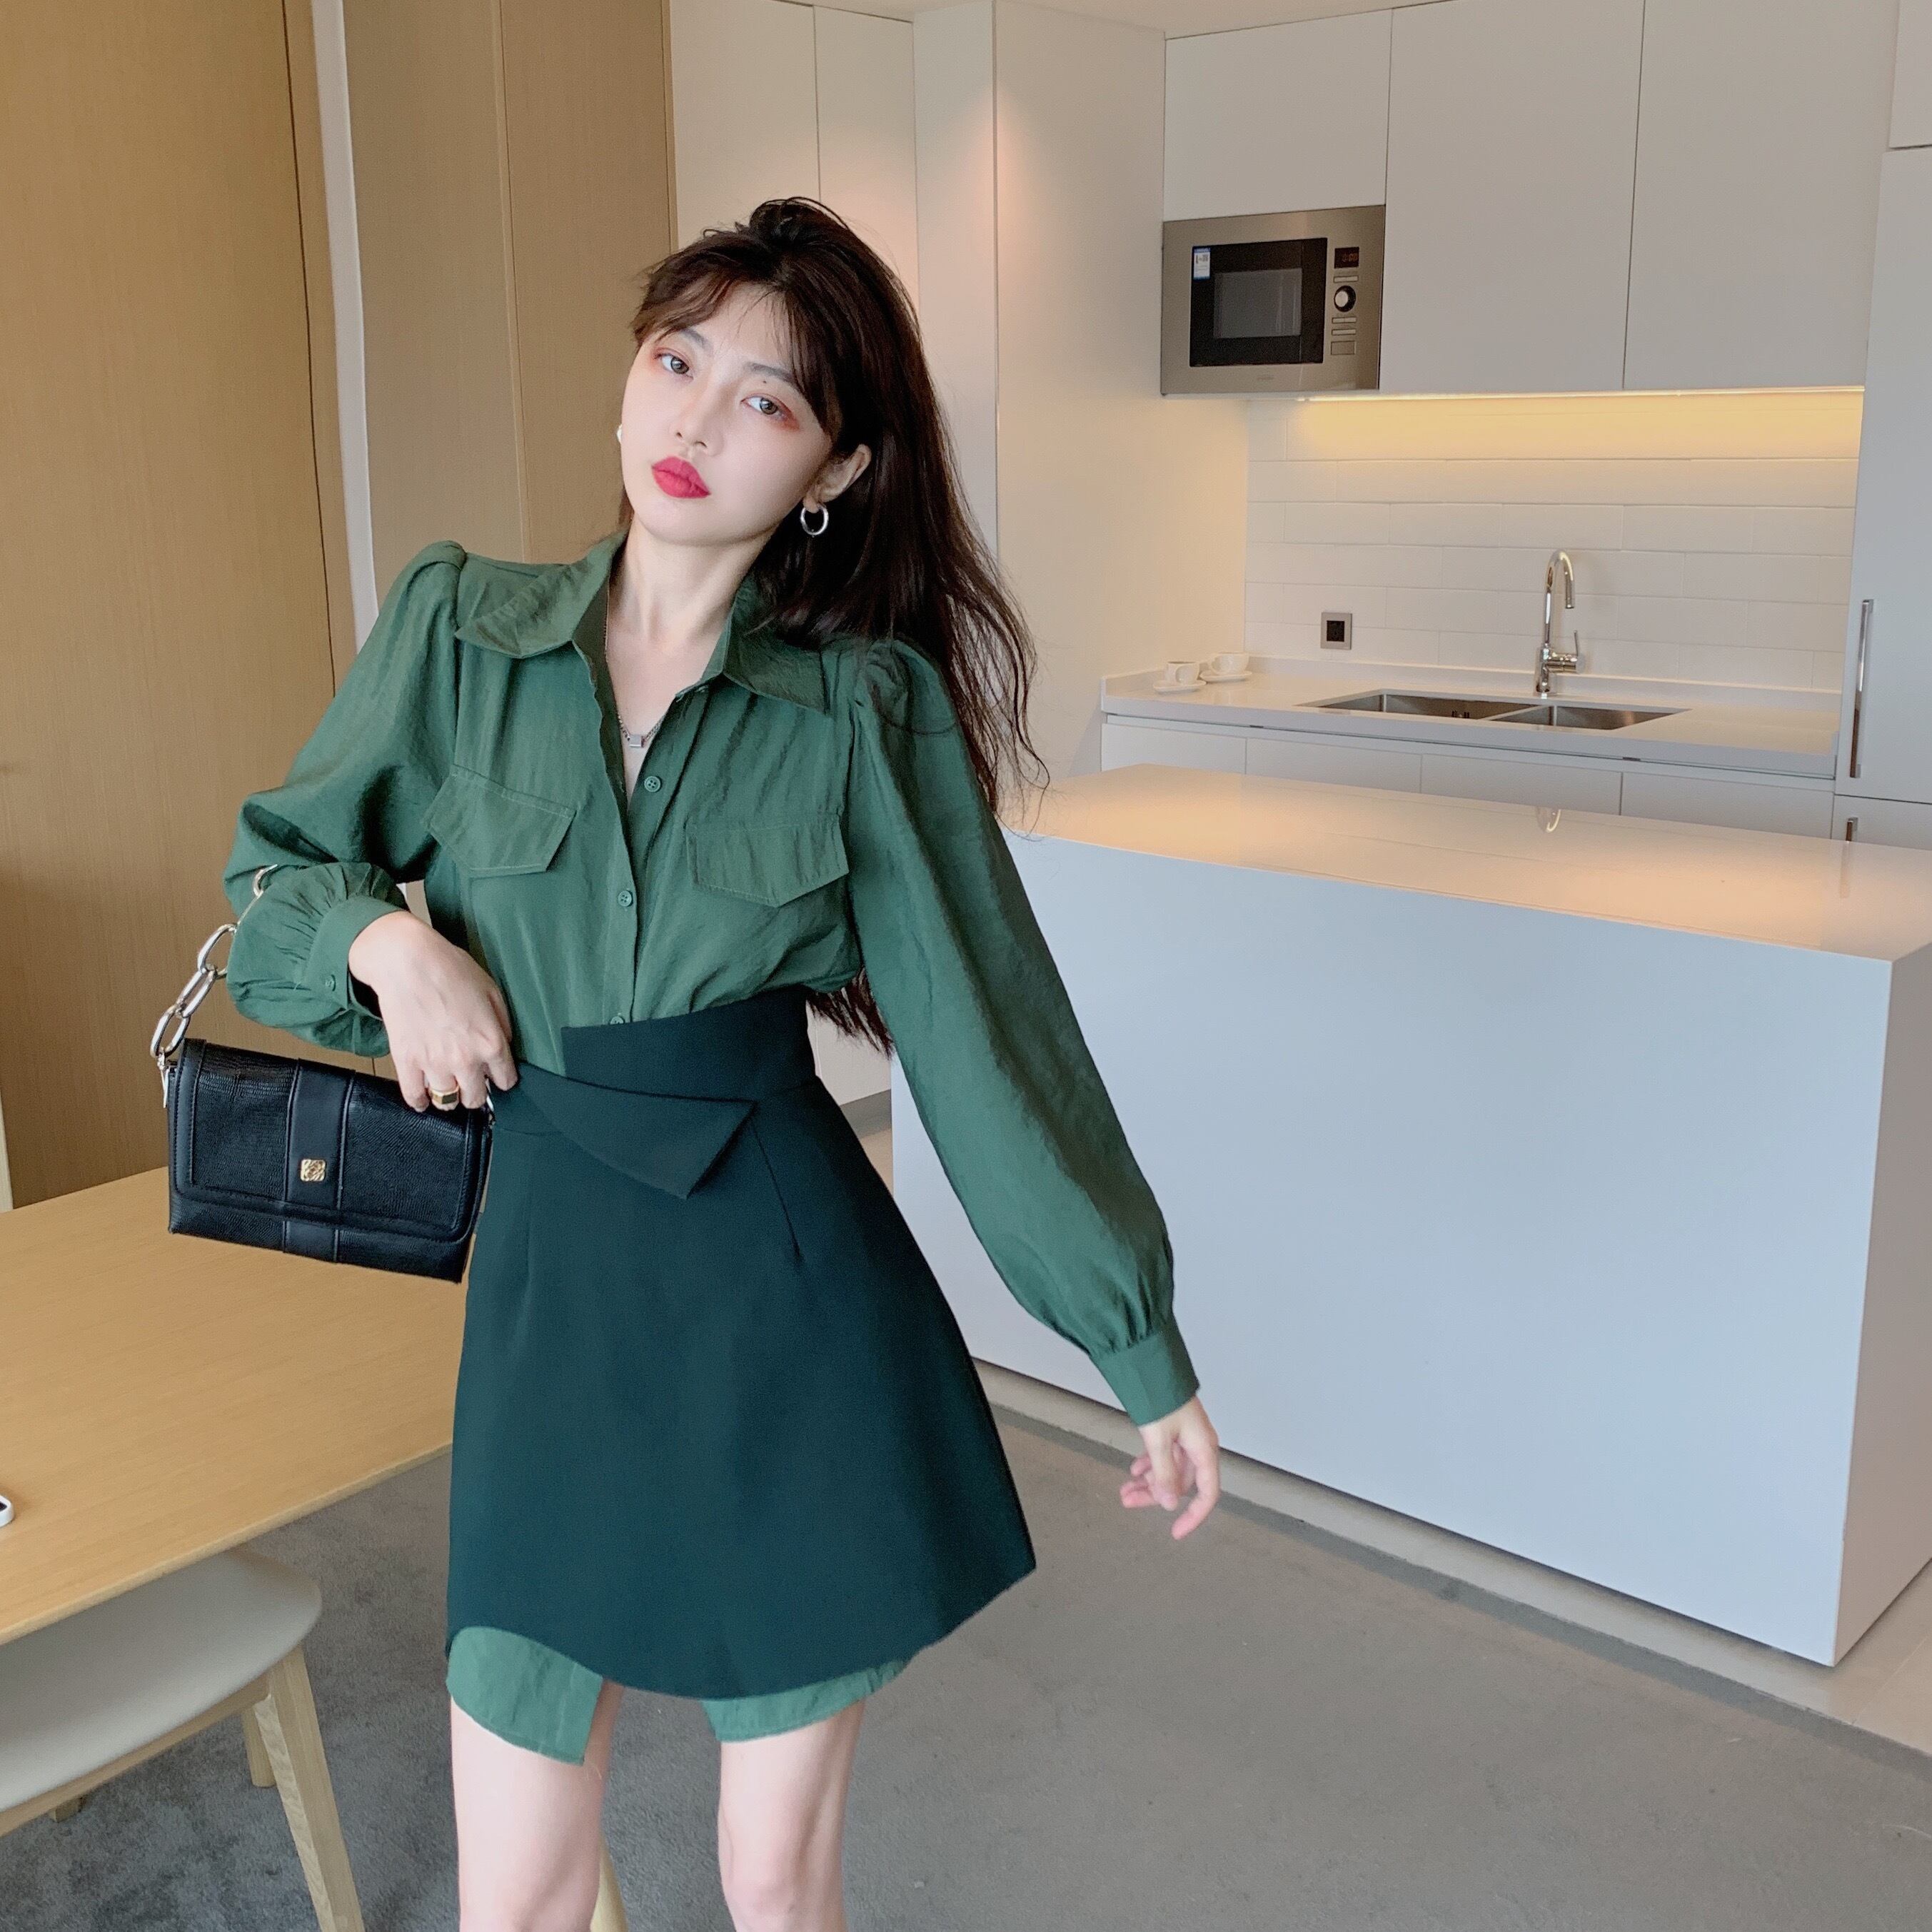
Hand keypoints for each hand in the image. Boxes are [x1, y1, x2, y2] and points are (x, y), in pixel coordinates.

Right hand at [346, 910, 517, 1110]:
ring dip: (449, 1095)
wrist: (407, 962)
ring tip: (447, 1084)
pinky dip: (420, 1100)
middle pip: (475, 1098)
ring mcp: (434, 1064)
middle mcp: (465, 1059)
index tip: (494, 1074)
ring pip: (447, 1102)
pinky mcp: (406, 1062)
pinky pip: (415, 1097)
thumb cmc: (450, 969)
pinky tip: (423, 1094)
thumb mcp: (491, 990)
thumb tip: (504, 1046)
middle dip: (475, 1090)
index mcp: (490, 1042)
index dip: (501, 1078)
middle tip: (469, 1080)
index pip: (505, 1081)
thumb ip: (502, 1024)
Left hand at [1120, 1392, 1219, 1537]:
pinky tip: (1134, 1470)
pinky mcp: (1173, 1431)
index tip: (1176, 1531)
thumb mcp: (1159, 1439)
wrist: (1152, 1365)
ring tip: (1125, 1489)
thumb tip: (1168, 1504)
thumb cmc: (1161, 1396)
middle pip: (1181, 1483)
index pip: (1207, 1493)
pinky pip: (1164, 1456)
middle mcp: (1198, 1445)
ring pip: (1169, 1470)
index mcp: (1204, 1449)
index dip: (1193, 1516)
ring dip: (1148, 1481)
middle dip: (1155, 1495)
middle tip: (1129, 1502)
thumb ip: (1164, 1474)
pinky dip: (1149, 1465)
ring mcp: (1185, 1438)